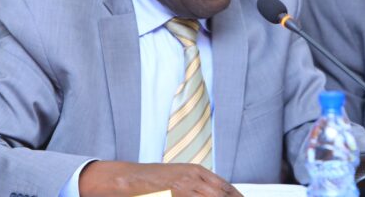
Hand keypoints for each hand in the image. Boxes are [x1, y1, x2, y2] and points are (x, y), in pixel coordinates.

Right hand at [79, 161, 242, 196]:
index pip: (226, 187)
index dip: (236, 196)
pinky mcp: (174, 194)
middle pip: (221, 195)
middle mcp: (193, 178)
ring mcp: (183, 188)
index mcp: (197, 171)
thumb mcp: (180, 176)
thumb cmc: (153, 179)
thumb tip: (217, 192)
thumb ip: (198, 184)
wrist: (127, 178)